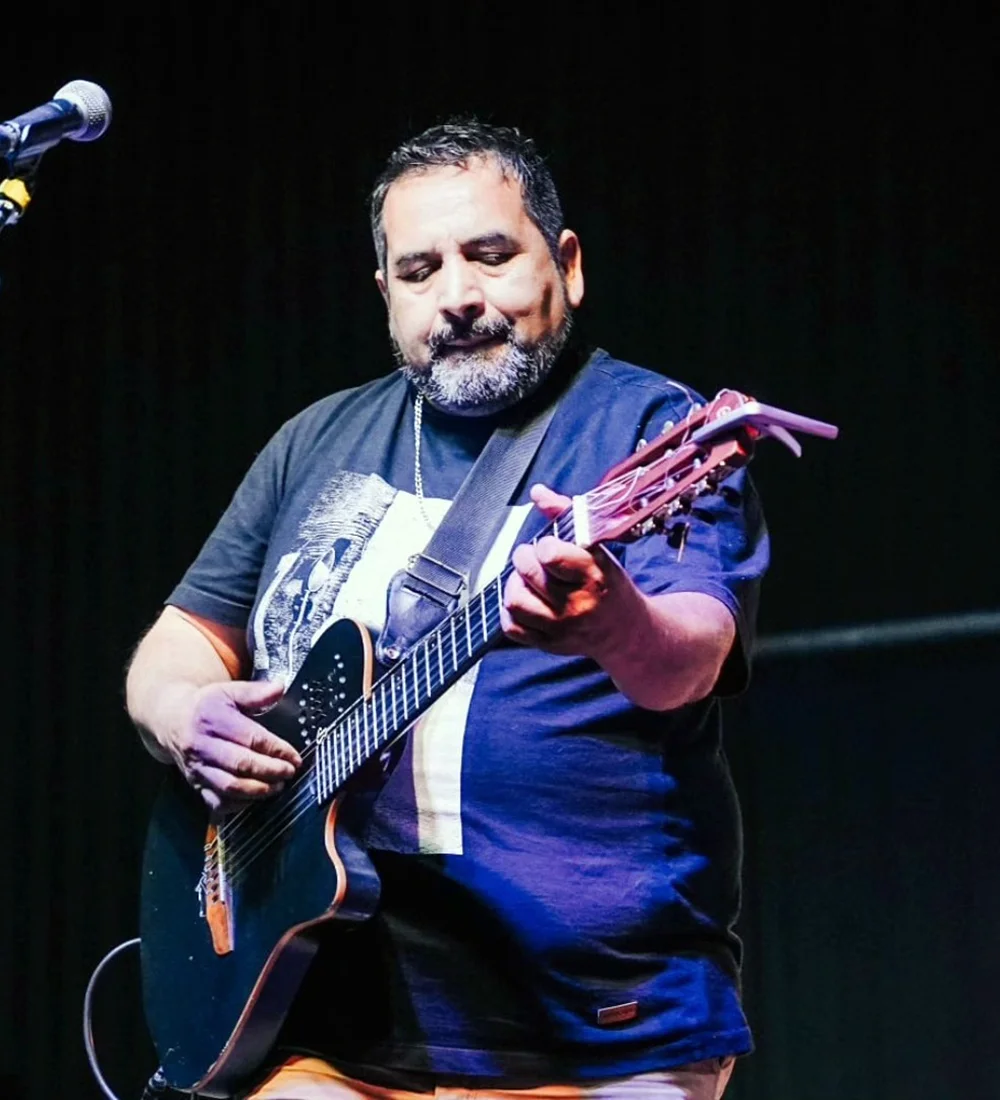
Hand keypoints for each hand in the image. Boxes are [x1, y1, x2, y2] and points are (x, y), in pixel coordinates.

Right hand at [166, 679, 302, 813]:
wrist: (172, 721)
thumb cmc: (205, 707)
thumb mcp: (228, 691)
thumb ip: (255, 692)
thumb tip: (279, 688)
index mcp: (212, 719)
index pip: (249, 737)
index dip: (276, 749)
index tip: (293, 756)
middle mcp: (202, 745)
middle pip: (240, 764)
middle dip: (270, 771)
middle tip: (289, 772)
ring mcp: (197, 768)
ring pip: (229, 786)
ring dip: (258, 790)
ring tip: (278, 786)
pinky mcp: (195, 784)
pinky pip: (217, 802)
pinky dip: (239, 804)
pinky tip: (256, 797)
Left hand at [501, 483, 634, 659]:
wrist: (626, 632)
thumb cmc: (609, 585)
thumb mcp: (598, 549)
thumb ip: (567, 516)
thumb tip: (537, 492)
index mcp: (593, 576)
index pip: (549, 554)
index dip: (544, 545)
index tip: (550, 547)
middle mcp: (577, 605)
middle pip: (528, 573)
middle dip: (524, 558)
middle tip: (533, 559)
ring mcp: (561, 628)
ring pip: (515, 601)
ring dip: (515, 584)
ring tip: (527, 580)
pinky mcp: (548, 644)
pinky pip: (512, 627)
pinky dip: (511, 612)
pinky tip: (526, 601)